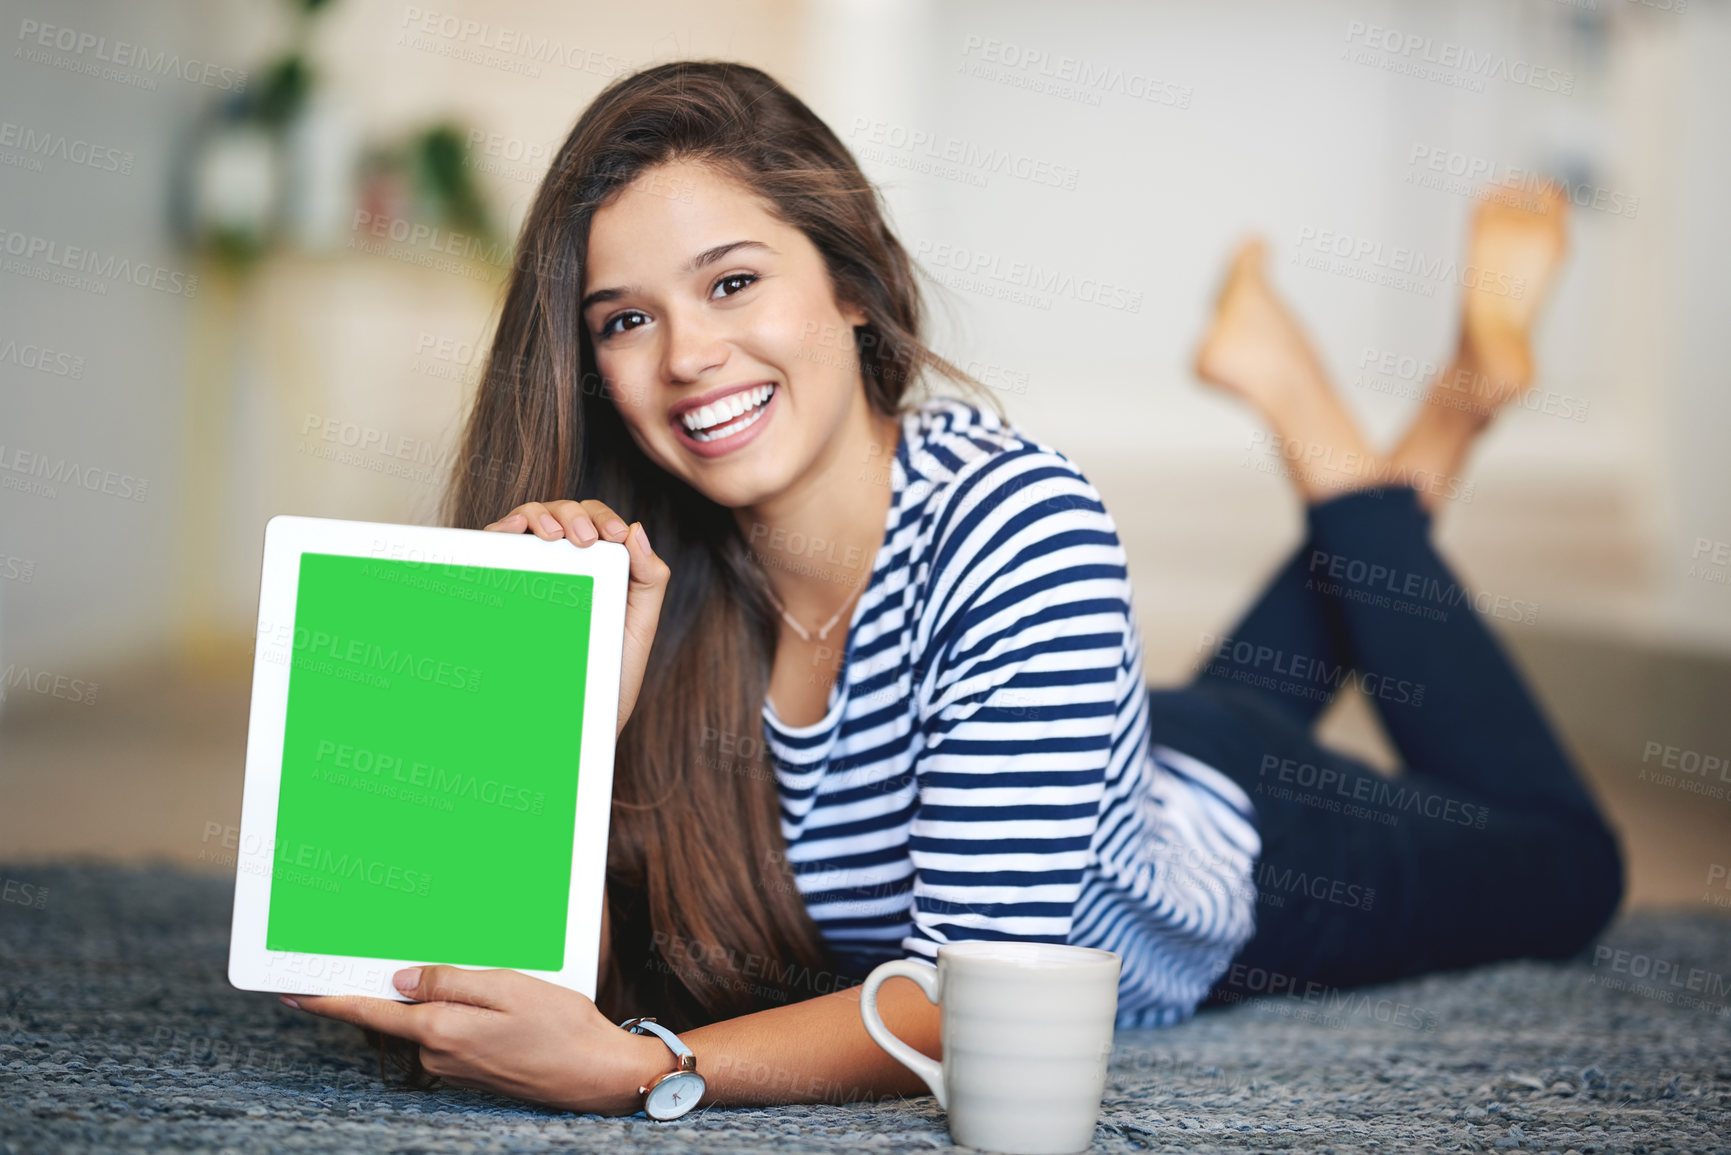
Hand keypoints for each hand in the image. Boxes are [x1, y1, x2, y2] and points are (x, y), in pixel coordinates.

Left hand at [284, 966, 667, 1115]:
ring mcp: (457, 1067)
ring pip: (428, 1022)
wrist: (599, 1075)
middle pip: (399, 1015)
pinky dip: (453, 1011)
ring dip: (430, 997)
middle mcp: (440, 1054)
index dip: (329, 1000)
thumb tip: (401, 979)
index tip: (292, 991)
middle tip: (375, 950)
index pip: (371, 1013)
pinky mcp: (475, 1070)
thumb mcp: (508, 988)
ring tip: (451, 964)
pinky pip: (450, 1033)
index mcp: (441, 1031)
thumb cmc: (561, 1027)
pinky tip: (479, 995)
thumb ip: (450, 982)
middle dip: (388, 985)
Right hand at [484, 499, 670, 737]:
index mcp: (598, 565)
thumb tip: (637, 529)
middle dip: (575, 515)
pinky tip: (510, 533)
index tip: (613, 537)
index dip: (604, 518)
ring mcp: (531, 572)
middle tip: (585, 539)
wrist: (570, 722)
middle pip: (563, 514)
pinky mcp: (502, 586)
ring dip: (541, 516)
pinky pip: (495, 546)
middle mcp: (563, 563)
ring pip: (530, 521)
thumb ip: (649, 580)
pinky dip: (501, 529)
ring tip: (554, 536)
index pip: (597, 522)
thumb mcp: (638, 626)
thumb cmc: (607, 674)